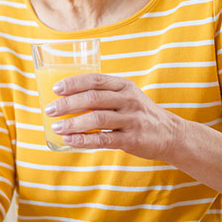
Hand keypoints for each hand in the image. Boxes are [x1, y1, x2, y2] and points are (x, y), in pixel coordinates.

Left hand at [47, 74, 181, 160]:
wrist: (171, 134)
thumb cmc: (139, 114)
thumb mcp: (126, 97)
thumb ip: (103, 95)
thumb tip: (67, 99)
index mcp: (124, 86)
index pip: (95, 80)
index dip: (73, 83)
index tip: (56, 89)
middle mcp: (128, 100)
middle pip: (93, 98)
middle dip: (68, 104)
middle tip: (50, 110)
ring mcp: (131, 119)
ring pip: (97, 118)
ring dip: (73, 123)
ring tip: (56, 127)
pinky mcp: (132, 139)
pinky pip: (103, 139)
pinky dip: (84, 140)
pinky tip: (70, 141)